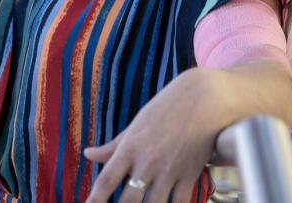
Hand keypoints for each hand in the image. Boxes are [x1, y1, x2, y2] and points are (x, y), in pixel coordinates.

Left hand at [84, 68, 225, 202]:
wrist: (203, 99)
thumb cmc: (165, 109)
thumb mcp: (135, 125)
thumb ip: (113, 146)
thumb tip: (87, 154)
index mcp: (130, 148)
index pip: (106, 180)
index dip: (94, 200)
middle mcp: (148, 162)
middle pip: (128, 201)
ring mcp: (170, 171)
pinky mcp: (190, 175)